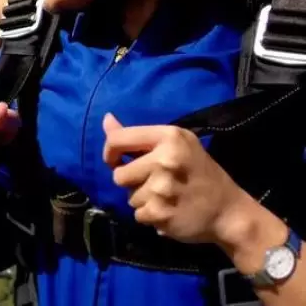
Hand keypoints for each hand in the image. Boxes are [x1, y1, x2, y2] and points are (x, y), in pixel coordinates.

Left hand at [103, 113, 248, 243]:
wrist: (230, 213)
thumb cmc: (200, 173)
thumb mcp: (176, 145)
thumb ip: (137, 135)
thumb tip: (106, 119)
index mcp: (169, 137)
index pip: (118, 140)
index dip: (110, 152)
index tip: (118, 160)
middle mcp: (164, 160)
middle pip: (119, 174)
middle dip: (132, 181)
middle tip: (155, 182)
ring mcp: (163, 189)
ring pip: (129, 197)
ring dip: (143, 200)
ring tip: (166, 197)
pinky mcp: (161, 213)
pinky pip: (138, 215)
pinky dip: (150, 216)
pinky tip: (169, 211)